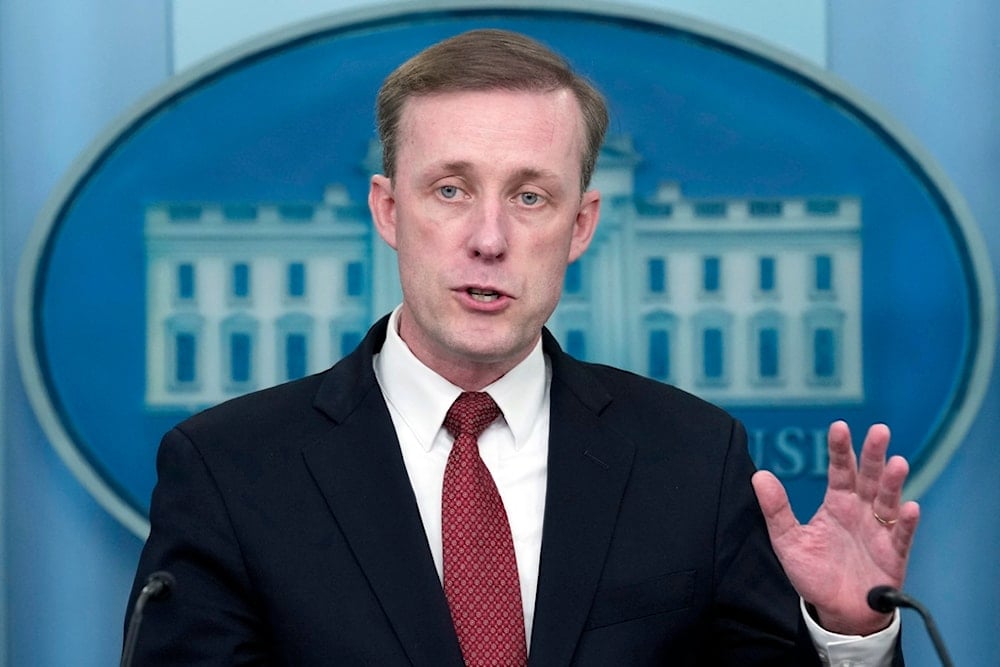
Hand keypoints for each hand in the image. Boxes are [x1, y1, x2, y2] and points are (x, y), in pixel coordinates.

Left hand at [751, 421, 919, 635]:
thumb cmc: (814, 574)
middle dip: (874, 454)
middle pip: (869, 477)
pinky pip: (902, 536)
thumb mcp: (788, 541)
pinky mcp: (894, 554)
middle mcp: (861, 511)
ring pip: (888, 500)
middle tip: (879, 430)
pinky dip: (907, 522)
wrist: (838, 611)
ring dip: (894, 483)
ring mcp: (880, 531)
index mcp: (837, 504)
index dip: (840, 449)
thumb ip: (776, 510)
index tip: (839, 426)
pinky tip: (910, 508)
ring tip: (898, 463)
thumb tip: (758, 475)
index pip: (840, 470)